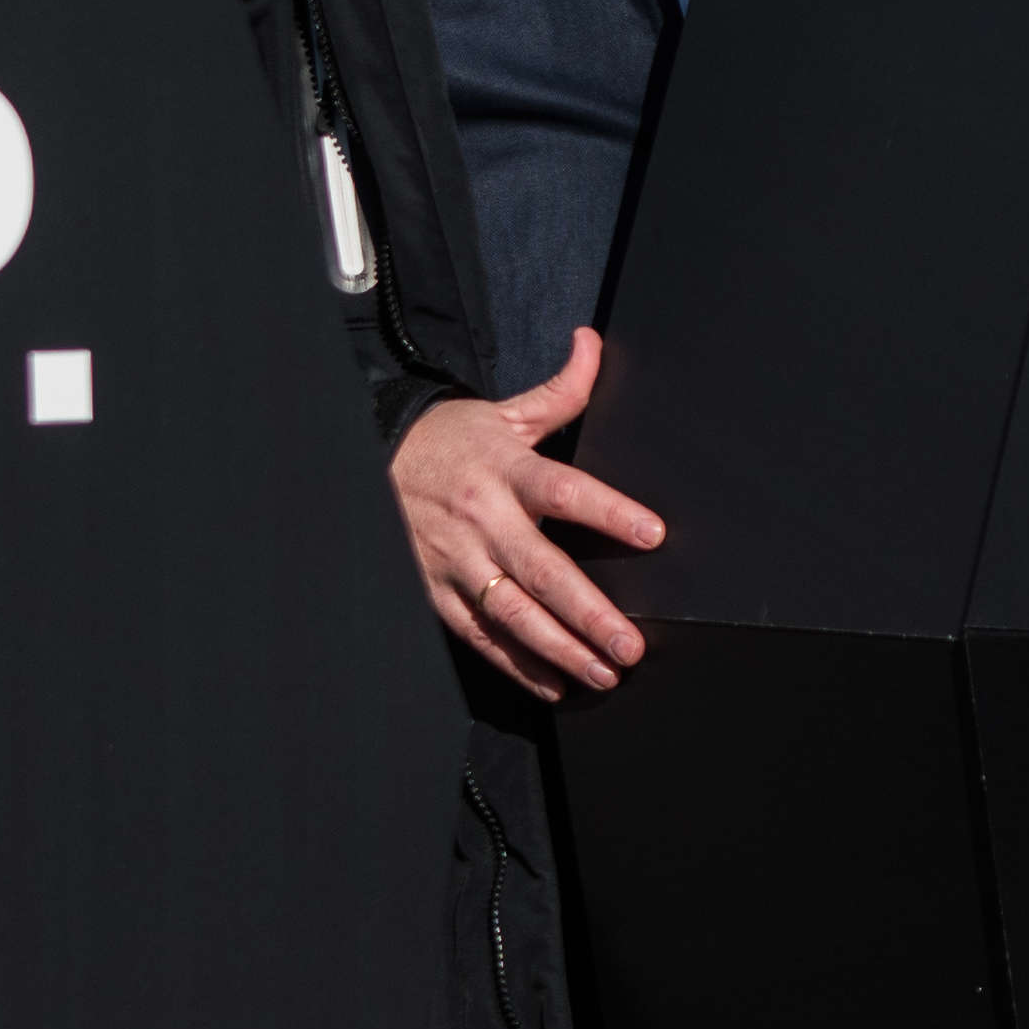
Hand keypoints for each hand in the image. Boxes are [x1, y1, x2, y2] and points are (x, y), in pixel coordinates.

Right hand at [391, 328, 665, 701]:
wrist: (375, 461)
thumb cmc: (453, 440)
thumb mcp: (506, 414)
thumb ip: (561, 391)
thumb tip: (592, 344)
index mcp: (506, 470)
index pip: (564, 491)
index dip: (609, 512)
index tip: (653, 534)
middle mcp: (483, 519)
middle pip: (541, 571)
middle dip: (589, 613)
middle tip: (630, 646)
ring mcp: (456, 560)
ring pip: (512, 614)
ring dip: (560, 649)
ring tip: (603, 674)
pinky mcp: (436, 591)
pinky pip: (481, 635)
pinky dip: (517, 664)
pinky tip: (555, 684)